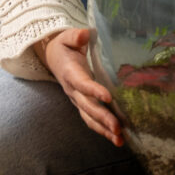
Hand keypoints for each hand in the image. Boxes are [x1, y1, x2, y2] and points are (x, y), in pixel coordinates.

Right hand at [35, 28, 123, 146]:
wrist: (54, 57)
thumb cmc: (64, 46)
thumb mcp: (67, 37)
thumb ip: (75, 36)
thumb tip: (84, 35)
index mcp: (71, 73)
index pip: (82, 84)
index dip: (94, 91)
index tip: (108, 97)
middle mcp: (73, 91)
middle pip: (87, 107)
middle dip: (102, 118)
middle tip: (117, 128)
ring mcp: (77, 100)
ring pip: (89, 118)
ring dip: (104, 130)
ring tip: (120, 139)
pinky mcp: (83, 104)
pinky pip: (92, 120)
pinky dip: (104, 130)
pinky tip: (118, 138)